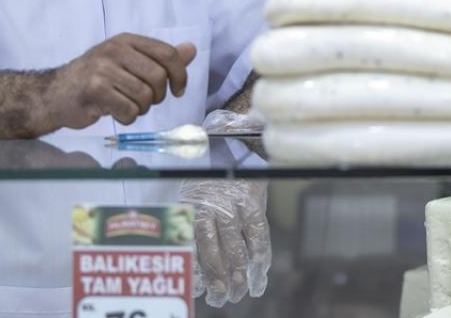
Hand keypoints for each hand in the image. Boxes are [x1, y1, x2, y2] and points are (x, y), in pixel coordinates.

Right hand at [45, 33, 196, 129]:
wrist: (54, 94)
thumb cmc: (95, 79)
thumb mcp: (128, 61)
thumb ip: (160, 58)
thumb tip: (191, 49)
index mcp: (127, 40)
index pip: (167, 54)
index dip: (180, 75)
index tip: (178, 90)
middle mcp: (115, 50)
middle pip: (158, 77)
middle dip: (157, 96)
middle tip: (145, 101)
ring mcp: (103, 69)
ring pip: (144, 96)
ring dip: (141, 109)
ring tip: (126, 105)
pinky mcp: (94, 90)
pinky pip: (129, 110)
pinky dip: (127, 118)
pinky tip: (114, 112)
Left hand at [179, 179, 270, 305]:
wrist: (233, 151)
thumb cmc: (209, 184)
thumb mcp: (193, 201)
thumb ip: (193, 230)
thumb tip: (198, 273)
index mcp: (190, 208)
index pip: (190, 247)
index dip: (194, 270)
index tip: (198, 290)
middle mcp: (209, 207)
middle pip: (212, 251)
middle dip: (217, 279)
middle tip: (220, 298)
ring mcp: (233, 205)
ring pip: (236, 247)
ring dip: (239, 275)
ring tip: (240, 292)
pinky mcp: (254, 202)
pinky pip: (258, 235)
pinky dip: (260, 257)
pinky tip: (260, 273)